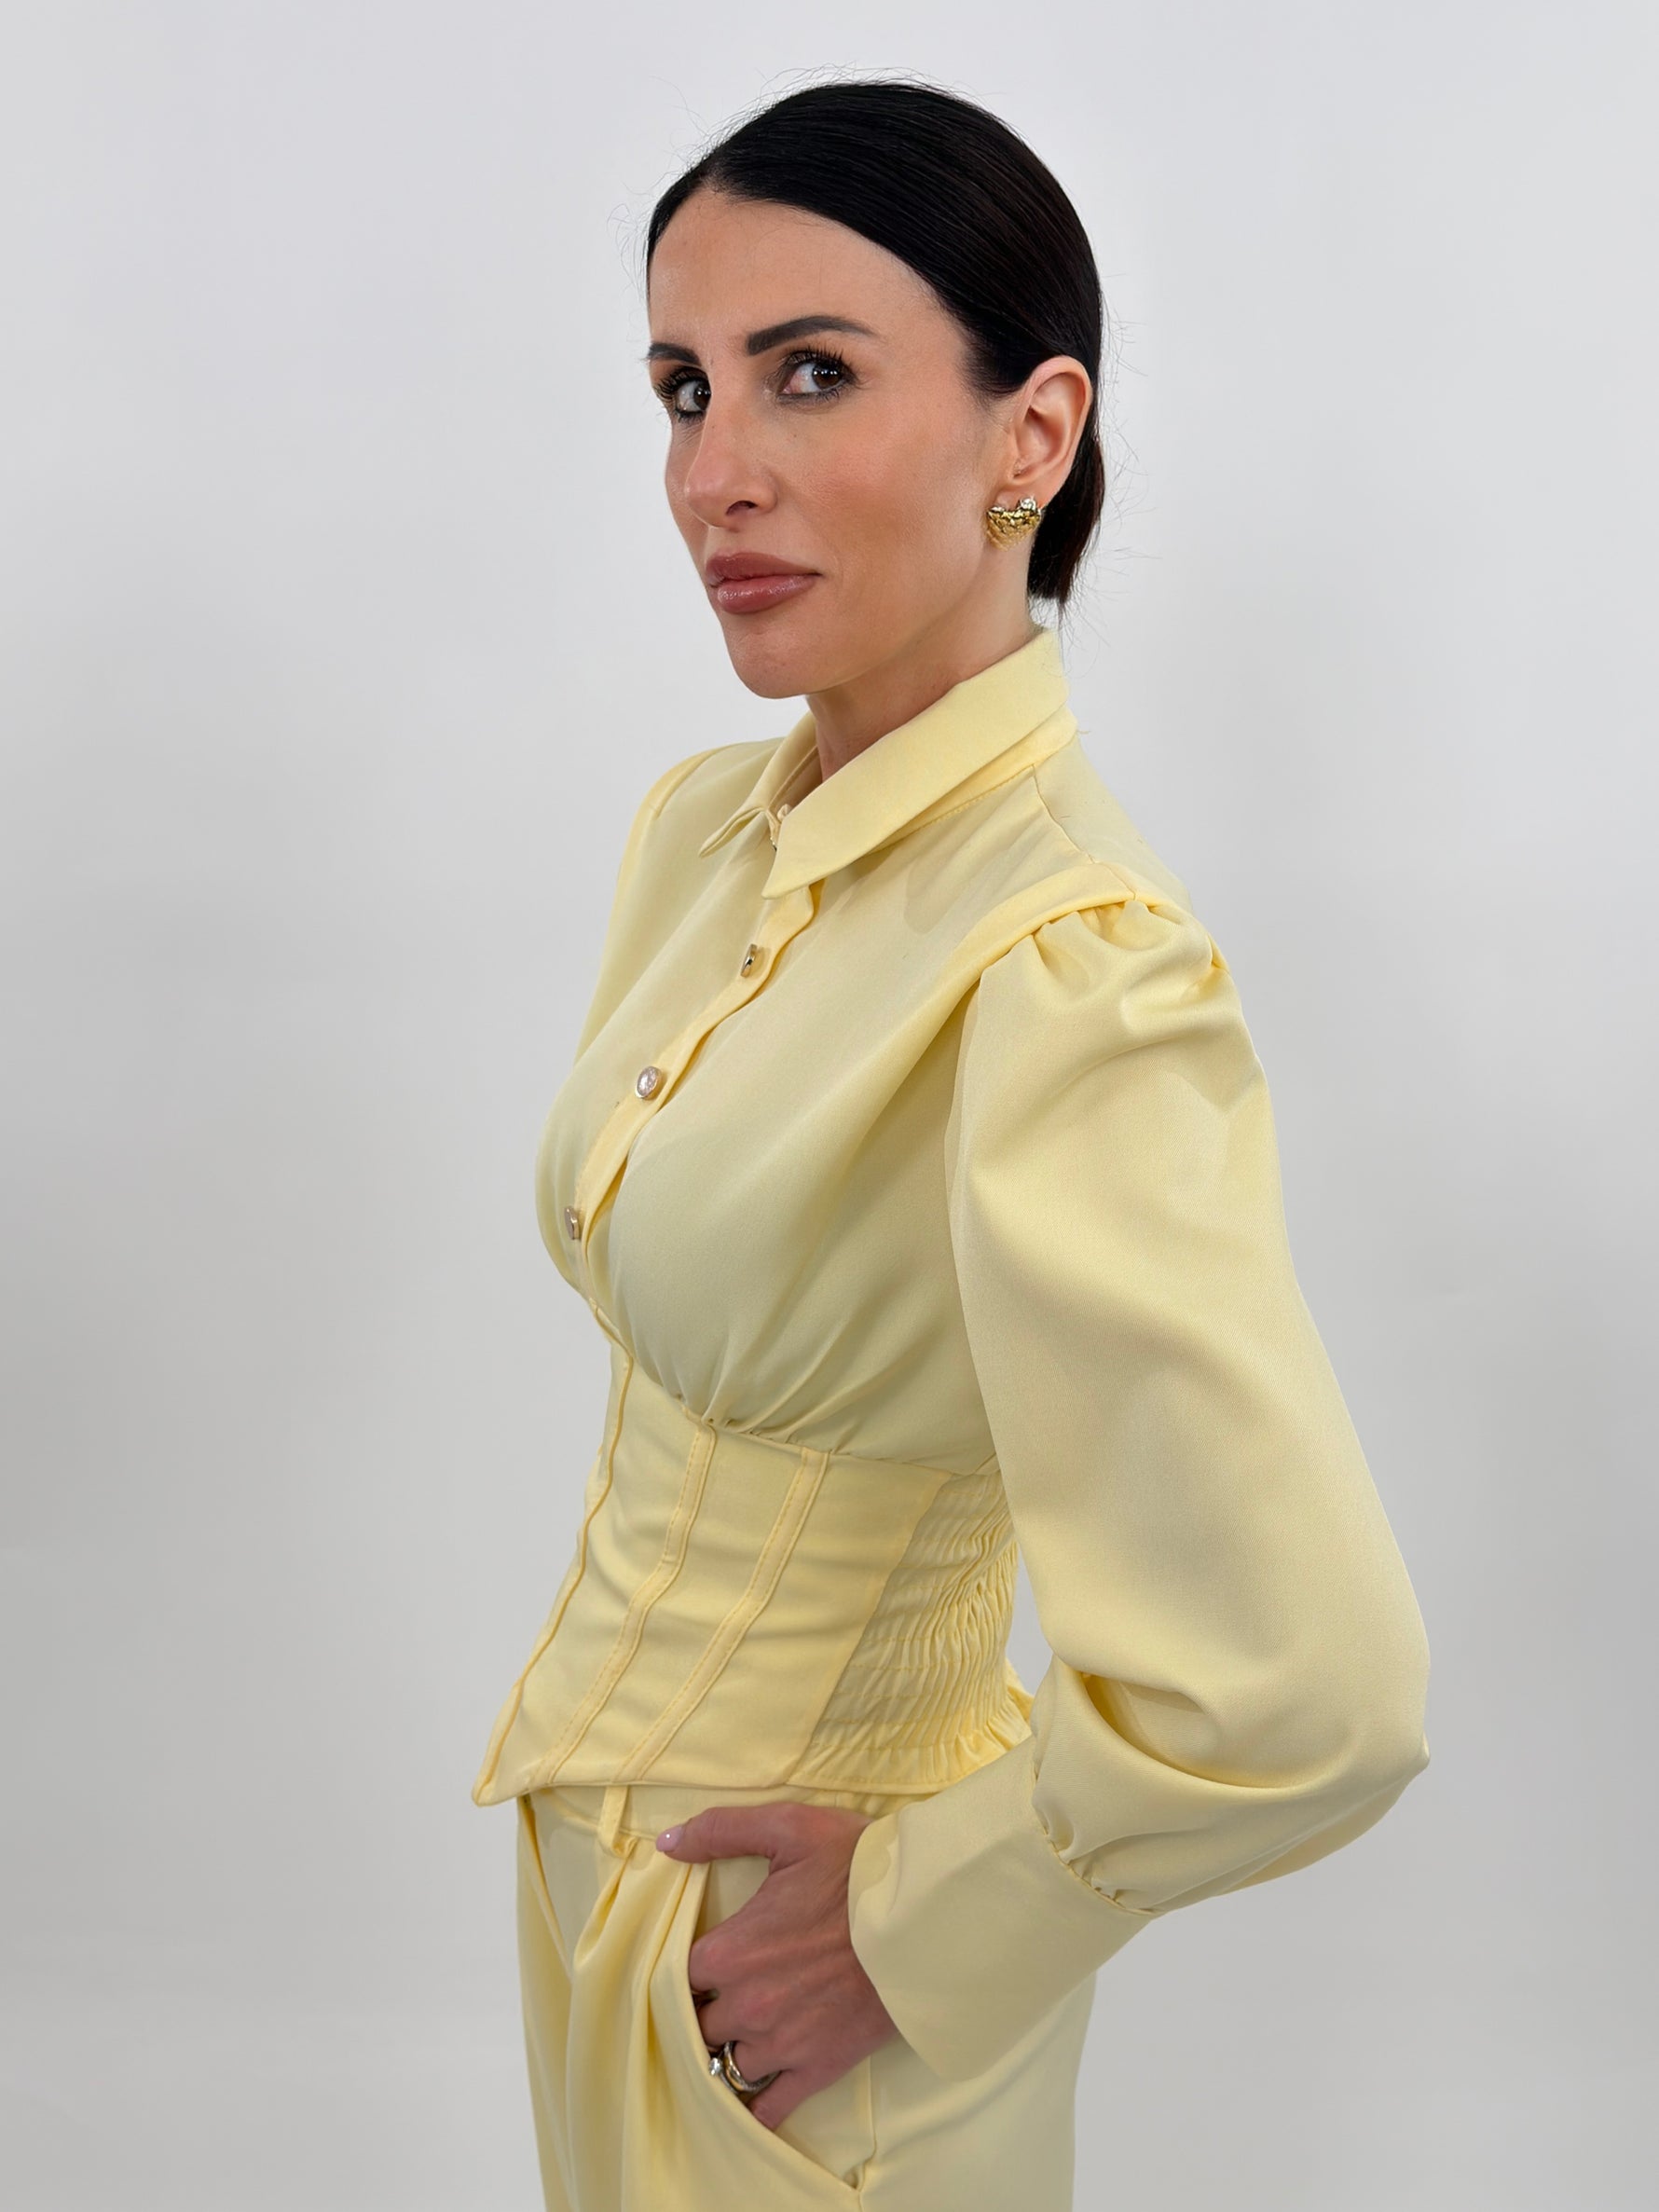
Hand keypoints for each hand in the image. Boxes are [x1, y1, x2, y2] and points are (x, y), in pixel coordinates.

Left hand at [655, 1801, 900, 2129]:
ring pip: (726, 2065)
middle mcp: (745, 2004)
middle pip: (698, 2023)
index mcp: (729, 1950)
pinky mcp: (817, 2067)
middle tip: (719, 1996)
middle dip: (705, 2010)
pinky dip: (754, 2106)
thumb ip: (722, 1829)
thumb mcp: (789, 1827)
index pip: (676, 1973)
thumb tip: (666, 1842)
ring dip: (728, 2051)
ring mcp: (780, 2043)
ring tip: (739, 2036)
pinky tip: (752, 2096)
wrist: (924, 1919)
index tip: (699, 1962)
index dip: (686, 1967)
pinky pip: (769, 2107)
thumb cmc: (855, 1870)